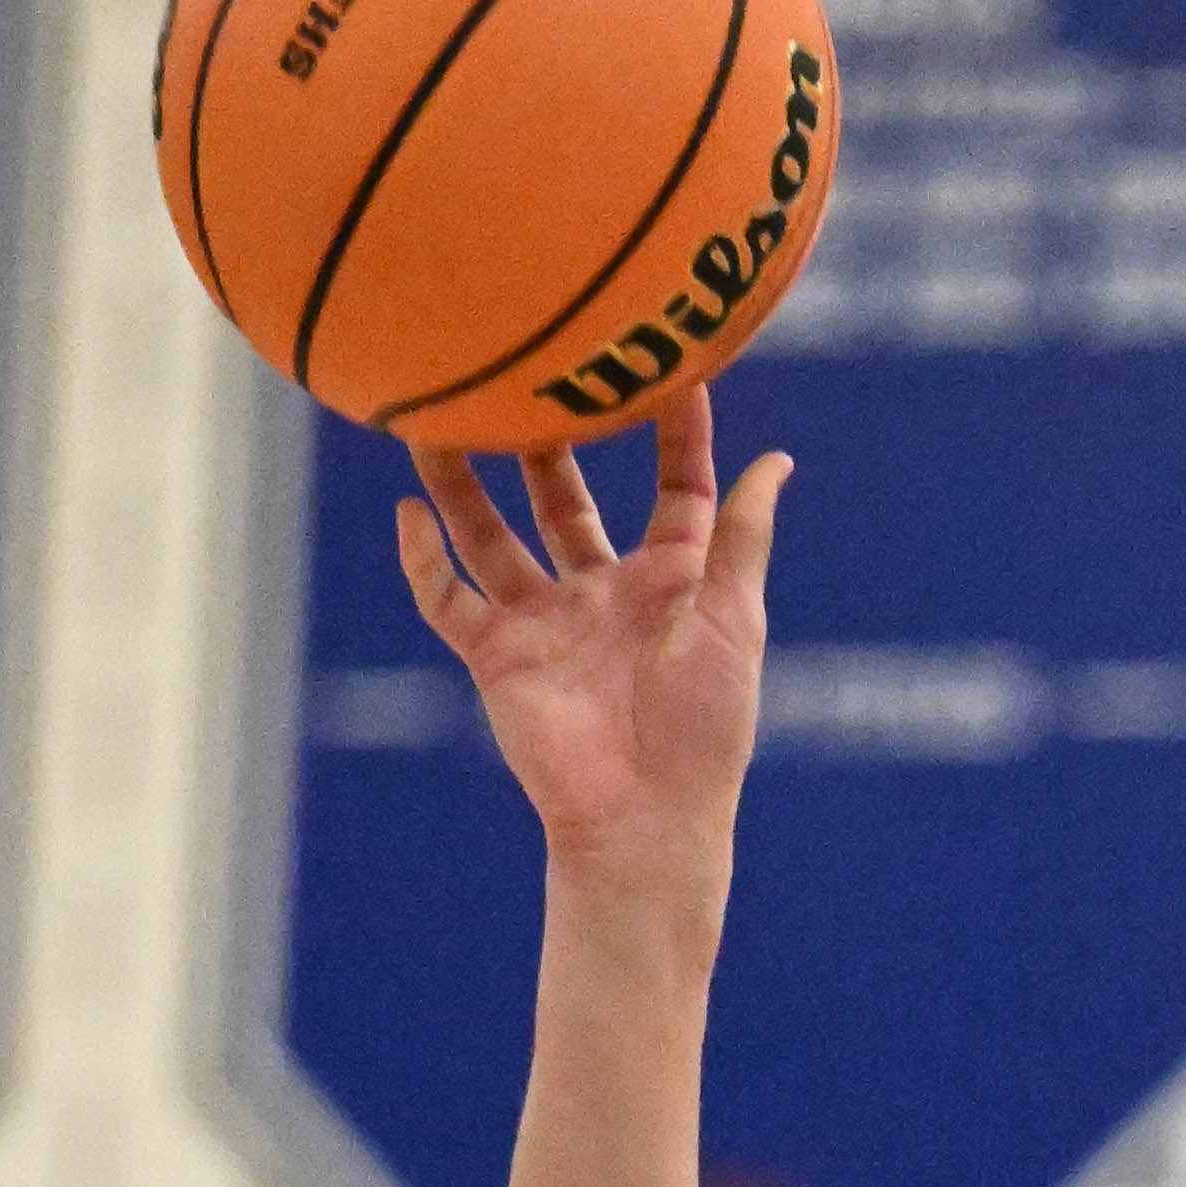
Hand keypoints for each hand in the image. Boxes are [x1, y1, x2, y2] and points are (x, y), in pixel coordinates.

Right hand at [398, 393, 792, 878]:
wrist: (646, 821)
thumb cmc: (704, 730)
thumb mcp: (735, 619)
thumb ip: (744, 537)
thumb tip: (777, 459)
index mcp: (668, 581)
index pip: (674, 489)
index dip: (674, 432)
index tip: (665, 365)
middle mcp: (600, 593)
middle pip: (563, 499)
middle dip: (545, 440)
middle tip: (526, 371)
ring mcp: (544, 624)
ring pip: (491, 536)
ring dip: (463, 482)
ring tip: (436, 418)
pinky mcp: (498, 659)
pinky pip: (447, 602)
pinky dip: (424, 562)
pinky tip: (408, 513)